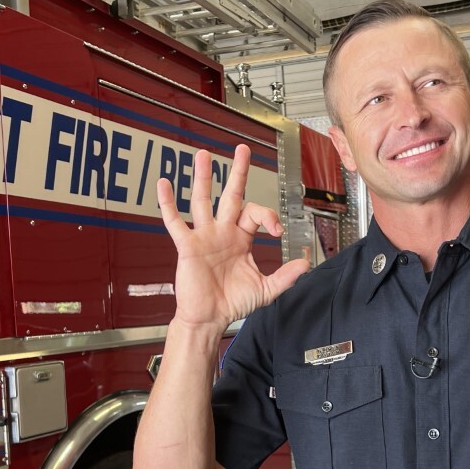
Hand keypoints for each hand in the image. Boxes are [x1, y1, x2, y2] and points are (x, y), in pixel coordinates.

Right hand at [157, 144, 309, 329]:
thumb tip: (306, 264)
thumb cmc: (233, 303)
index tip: (276, 230)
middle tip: (242, 150)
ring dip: (203, 177)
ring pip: (202, 200)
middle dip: (238, 172)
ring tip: (202, 154)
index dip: (268, 215)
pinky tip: (163, 184)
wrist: (209, 318)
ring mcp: (204, 236)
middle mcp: (223, 232)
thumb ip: (286, 277)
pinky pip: (175, 222)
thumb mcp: (265, 290)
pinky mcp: (187, 246)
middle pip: (231, 195)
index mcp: (241, 238)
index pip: (256, 213)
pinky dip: (167, 203)